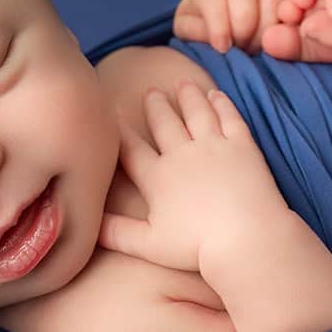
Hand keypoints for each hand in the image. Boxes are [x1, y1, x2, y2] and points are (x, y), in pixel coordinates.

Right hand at [97, 81, 288, 272]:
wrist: (244, 238)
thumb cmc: (196, 248)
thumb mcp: (148, 245)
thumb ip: (116, 233)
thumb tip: (87, 227)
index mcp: (157, 178)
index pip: (132, 149)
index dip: (120, 130)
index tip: (112, 112)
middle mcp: (182, 155)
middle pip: (165, 123)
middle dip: (156, 105)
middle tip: (151, 90)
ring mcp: (213, 147)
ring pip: (197, 113)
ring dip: (189, 96)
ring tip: (182, 84)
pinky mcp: (242, 146)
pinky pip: (229, 117)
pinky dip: (222, 104)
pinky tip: (217, 95)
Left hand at [173, 0, 286, 53]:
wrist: (226, 55)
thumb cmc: (207, 49)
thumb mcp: (192, 44)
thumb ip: (199, 37)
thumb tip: (220, 41)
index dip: (218, 22)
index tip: (222, 48)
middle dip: (243, 24)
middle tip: (242, 50)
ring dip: (265, 28)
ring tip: (258, 50)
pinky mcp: (284, 4)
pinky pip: (290, 7)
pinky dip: (286, 27)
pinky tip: (278, 45)